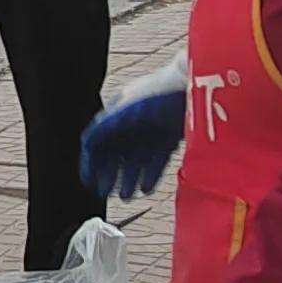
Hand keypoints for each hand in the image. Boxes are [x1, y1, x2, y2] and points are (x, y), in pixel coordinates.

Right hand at [79, 65, 189, 201]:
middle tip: (106, 193)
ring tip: (126, 196)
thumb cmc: (159, 92)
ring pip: (135, 161)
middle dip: (109, 175)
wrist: (195, 86)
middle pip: (115, 155)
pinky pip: (155, 162)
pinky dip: (149, 176)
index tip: (89, 181)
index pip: (97, 142)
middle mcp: (131, 125)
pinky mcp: (169, 140)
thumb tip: (86, 144)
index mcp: (116, 114)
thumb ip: (103, 127)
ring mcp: (150, 133)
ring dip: (128, 179)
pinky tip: (145, 188)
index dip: (91, 163)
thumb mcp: (125, 111)